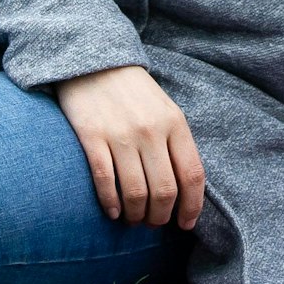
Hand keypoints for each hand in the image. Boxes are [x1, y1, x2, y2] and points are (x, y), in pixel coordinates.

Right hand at [56, 64, 205, 230]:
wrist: (93, 60)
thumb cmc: (133, 91)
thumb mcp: (165, 110)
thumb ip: (176, 144)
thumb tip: (183, 190)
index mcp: (174, 123)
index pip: (192, 176)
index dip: (191, 207)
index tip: (184, 224)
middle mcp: (150, 130)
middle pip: (164, 190)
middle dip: (160, 216)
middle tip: (153, 222)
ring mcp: (120, 133)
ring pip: (135, 192)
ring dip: (135, 214)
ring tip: (132, 219)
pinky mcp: (91, 135)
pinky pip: (105, 180)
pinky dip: (111, 202)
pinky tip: (112, 211)